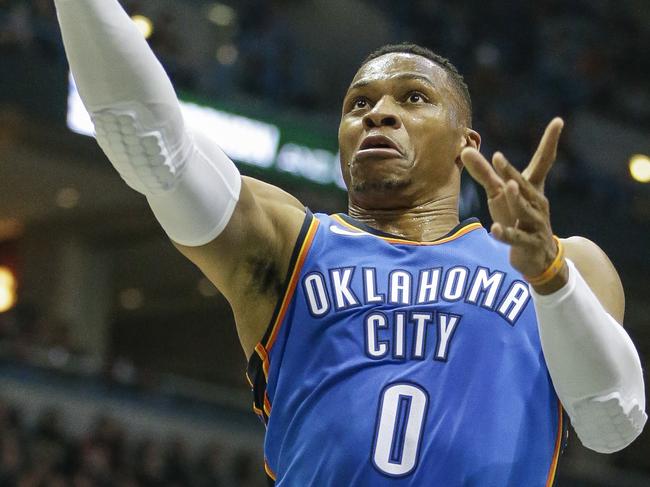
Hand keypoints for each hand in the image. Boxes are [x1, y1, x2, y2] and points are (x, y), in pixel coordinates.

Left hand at [460, 118, 566, 287]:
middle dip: (512, 172)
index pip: (543, 161)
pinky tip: (494, 229)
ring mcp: (536, 223)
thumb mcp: (499, 194)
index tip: (559, 120)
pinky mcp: (529, 243)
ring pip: (525, 210)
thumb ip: (483, 173)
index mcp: (532, 187)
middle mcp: (538, 202)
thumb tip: (465, 149)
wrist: (537, 256)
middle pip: (525, 184)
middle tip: (497, 157)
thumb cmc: (517, 217)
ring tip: (507, 186)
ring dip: (516, 199)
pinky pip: (516, 238)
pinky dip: (505, 234)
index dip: (550, 142)